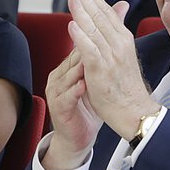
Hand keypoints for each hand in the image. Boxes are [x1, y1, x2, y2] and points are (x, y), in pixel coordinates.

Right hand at [41, 49, 102, 169]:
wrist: (78, 136)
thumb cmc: (88, 109)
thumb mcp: (95, 82)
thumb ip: (99, 64)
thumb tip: (113, 45)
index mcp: (66, 70)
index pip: (78, 50)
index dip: (92, 42)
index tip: (106, 34)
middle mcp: (58, 78)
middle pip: (72, 60)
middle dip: (86, 51)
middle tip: (99, 42)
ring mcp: (56, 93)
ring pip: (67, 75)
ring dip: (79, 69)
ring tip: (90, 61)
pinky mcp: (57, 107)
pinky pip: (65, 96)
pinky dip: (74, 90)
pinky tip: (83, 85)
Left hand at [65, 0, 156, 137]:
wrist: (134, 110)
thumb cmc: (125, 85)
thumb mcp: (123, 53)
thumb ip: (116, 32)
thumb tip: (120, 9)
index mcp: (123, 39)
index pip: (106, 12)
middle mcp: (119, 44)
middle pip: (100, 16)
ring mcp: (111, 57)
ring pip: (94, 29)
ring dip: (81, 11)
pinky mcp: (102, 70)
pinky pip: (90, 50)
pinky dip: (81, 37)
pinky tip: (72, 26)